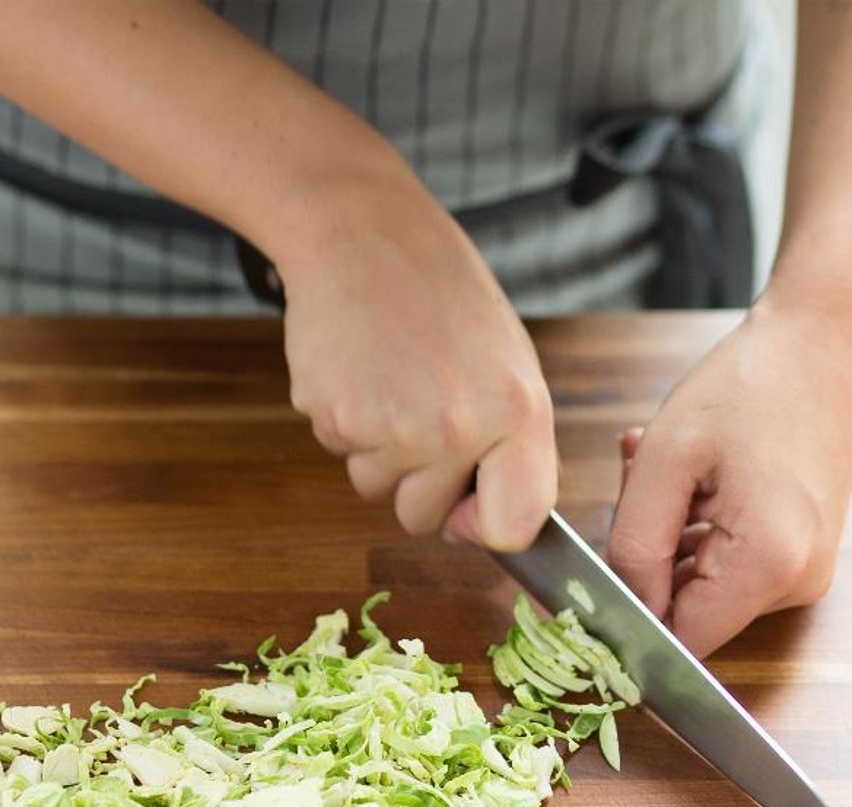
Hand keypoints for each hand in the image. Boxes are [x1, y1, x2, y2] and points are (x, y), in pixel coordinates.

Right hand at [276, 188, 555, 551]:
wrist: (364, 234)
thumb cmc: (442, 295)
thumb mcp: (508, 365)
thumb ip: (510, 446)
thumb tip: (492, 523)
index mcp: (517, 413)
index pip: (512, 526)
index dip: (484, 524)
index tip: (470, 502)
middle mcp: (456, 429)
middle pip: (424, 519)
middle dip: (417, 484)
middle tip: (420, 412)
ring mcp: (390, 427)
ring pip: (375, 488)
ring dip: (378, 450)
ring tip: (391, 379)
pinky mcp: (334, 416)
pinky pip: (340, 451)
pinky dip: (346, 420)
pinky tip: (360, 368)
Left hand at [606, 300, 851, 656]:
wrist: (826, 341)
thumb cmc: (749, 385)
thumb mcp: (664, 461)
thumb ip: (634, 547)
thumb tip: (622, 609)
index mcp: (769, 565)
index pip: (682, 641)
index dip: (631, 617)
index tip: (600, 568)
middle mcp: (798, 582)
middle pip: (690, 611)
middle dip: (649, 559)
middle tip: (640, 483)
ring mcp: (805, 570)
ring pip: (702, 585)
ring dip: (669, 535)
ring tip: (668, 468)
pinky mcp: (802, 552)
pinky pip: (727, 562)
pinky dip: (695, 526)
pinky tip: (691, 475)